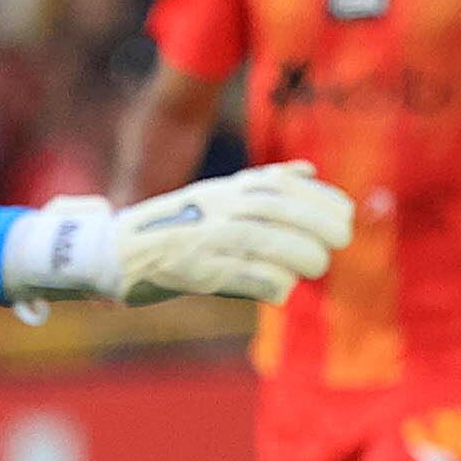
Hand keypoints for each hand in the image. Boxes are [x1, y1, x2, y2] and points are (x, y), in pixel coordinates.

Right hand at [8, 162, 354, 306]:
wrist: (114, 253)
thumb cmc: (176, 226)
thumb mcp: (218, 195)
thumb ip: (263, 184)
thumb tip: (309, 171)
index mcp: (224, 190)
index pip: (279, 186)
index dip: (318, 198)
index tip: (346, 212)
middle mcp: (214, 209)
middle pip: (275, 210)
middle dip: (316, 224)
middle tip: (340, 241)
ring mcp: (201, 239)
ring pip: (261, 241)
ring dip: (297, 254)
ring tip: (317, 265)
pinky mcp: (191, 272)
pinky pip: (239, 276)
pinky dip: (267, 282)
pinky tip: (283, 289)